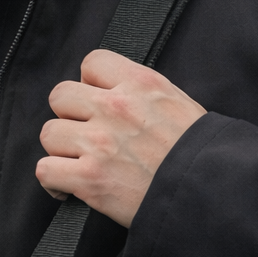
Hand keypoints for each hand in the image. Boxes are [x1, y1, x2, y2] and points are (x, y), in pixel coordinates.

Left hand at [36, 49, 205, 227]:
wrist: (212, 193)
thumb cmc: (203, 154)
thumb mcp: (179, 104)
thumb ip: (144, 93)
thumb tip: (118, 93)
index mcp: (141, 84)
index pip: (92, 62)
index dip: (90, 83)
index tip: (97, 100)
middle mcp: (115, 108)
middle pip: (61, 96)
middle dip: (70, 116)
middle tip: (86, 134)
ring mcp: (99, 143)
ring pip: (50, 133)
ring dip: (61, 149)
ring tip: (78, 161)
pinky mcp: (90, 179)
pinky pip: (45, 170)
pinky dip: (53, 181)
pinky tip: (67, 186)